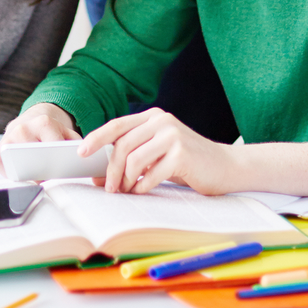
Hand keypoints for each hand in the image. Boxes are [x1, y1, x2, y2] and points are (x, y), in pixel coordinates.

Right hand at [0, 103, 79, 172]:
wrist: (29, 121)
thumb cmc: (49, 132)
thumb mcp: (65, 132)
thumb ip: (75, 142)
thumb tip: (81, 155)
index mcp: (43, 122)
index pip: (52, 145)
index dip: (58, 160)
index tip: (60, 168)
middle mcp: (23, 128)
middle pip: (34, 156)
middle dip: (43, 168)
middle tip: (48, 175)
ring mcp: (7, 140)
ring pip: (17, 163)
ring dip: (28, 173)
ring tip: (37, 176)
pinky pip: (2, 168)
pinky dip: (11, 175)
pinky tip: (22, 175)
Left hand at [81, 108, 235, 195]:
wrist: (225, 166)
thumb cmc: (188, 162)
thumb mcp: (159, 152)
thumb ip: (134, 155)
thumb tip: (101, 173)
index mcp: (154, 116)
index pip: (117, 125)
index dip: (97, 138)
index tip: (81, 153)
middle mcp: (162, 120)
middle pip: (122, 145)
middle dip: (111, 170)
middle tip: (109, 188)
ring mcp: (173, 135)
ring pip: (134, 160)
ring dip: (126, 181)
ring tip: (127, 191)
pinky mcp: (182, 154)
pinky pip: (151, 174)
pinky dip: (143, 186)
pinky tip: (144, 191)